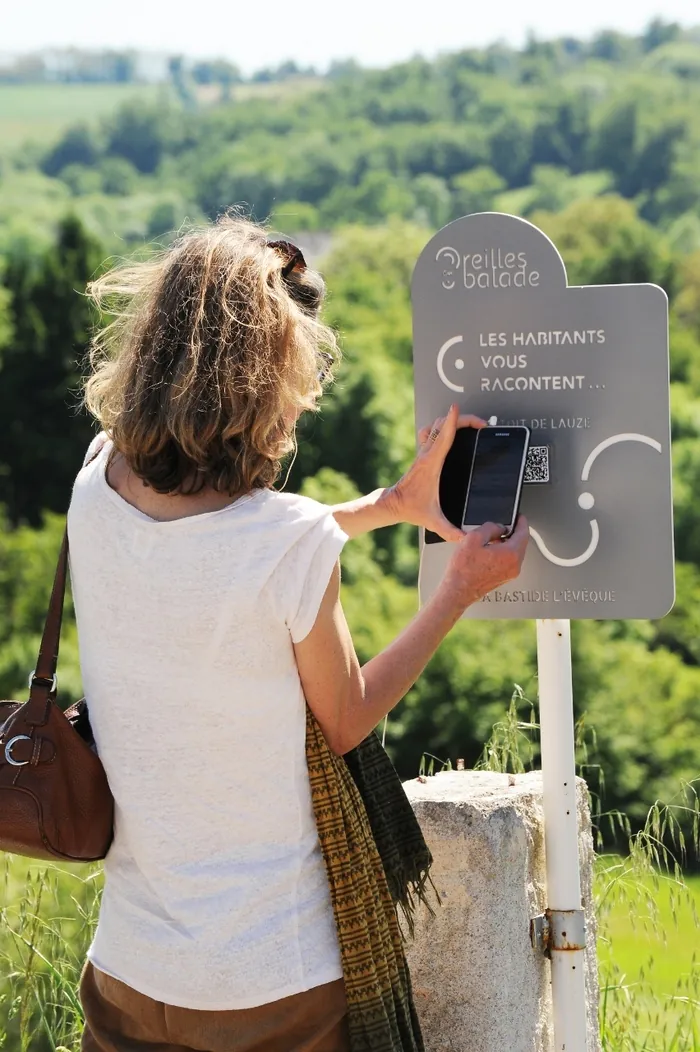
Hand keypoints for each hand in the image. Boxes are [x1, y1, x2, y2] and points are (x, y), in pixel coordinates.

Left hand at [384, 404, 485, 540]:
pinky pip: (430, 432)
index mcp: (431, 464)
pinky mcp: (423, 454)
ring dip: (450, 420)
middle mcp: (427, 454)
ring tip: (467, 423)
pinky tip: (449, 431)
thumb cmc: (411, 508)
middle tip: (480, 423)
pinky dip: (440, 427)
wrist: (393, 504)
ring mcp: (424, 452)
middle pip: (442, 426)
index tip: (457, 409)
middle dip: (462, 419)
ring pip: (434, 425)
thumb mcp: (433, 521)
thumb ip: (450, 531)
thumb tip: (465, 539)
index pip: (443, 437)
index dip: (452, 421)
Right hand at [439, 516, 529, 610]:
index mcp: (511, 554)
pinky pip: (509, 560)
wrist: (457, 590)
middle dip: (513, 532)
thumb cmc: (463, 570)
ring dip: (507, 542)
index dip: (521, 521)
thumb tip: (499, 527)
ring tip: (491, 538)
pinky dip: (503, 552)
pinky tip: (489, 550)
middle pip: (521, 542)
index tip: (519, 516)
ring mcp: (510, 573)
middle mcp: (514, 565)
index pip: (524, 533)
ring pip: (515, 551)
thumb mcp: (473, 538)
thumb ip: (491, 527)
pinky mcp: (504, 578)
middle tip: (503, 525)